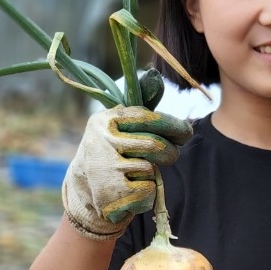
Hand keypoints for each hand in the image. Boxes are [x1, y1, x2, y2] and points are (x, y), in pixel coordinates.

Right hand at [62, 106, 192, 239]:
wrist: (83, 190)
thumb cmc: (110, 153)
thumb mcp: (117, 127)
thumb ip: (138, 109)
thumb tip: (156, 76)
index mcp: (104, 121)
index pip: (146, 118)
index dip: (172, 125)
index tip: (186, 132)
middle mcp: (102, 142)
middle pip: (154, 145)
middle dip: (170, 151)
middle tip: (173, 155)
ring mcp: (105, 168)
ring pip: (150, 168)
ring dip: (153, 173)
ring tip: (141, 174)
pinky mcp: (112, 193)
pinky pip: (147, 188)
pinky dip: (148, 191)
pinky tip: (134, 190)